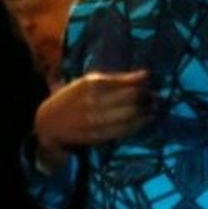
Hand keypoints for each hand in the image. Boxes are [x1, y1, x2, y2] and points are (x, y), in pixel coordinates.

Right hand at [35, 70, 149, 163]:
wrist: (49, 122)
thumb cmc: (74, 97)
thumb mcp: (89, 82)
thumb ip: (118, 78)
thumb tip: (147, 74)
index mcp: (91, 84)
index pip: (127, 83)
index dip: (143, 84)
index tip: (151, 83)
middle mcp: (93, 101)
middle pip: (131, 99)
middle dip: (147, 98)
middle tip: (156, 97)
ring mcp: (94, 119)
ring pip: (130, 115)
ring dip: (146, 112)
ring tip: (153, 109)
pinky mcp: (97, 134)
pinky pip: (124, 130)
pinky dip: (138, 124)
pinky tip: (144, 120)